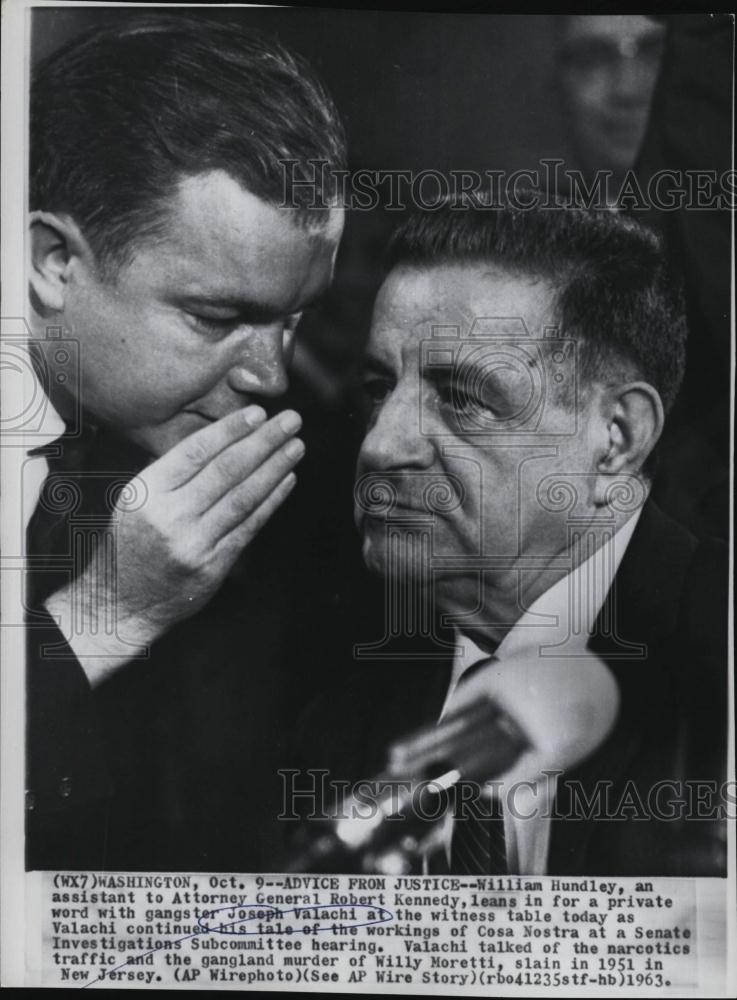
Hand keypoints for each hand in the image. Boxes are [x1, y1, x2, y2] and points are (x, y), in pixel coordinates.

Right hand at [45, 405, 303, 684]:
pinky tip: (287, 480)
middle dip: (263, 441)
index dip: (230, 430)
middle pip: (226, 470)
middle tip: (291, 420)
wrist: (121, 602)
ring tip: (295, 446)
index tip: (258, 412)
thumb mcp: (136, 500)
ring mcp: (193, 543)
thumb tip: (225, 437)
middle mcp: (169, 516)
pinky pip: (249, 526)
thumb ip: (173, 472)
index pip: (195, 452)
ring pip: (243, 497)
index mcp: (147, 492)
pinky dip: (272, 501)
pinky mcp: (213, 566)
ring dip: (275, 468)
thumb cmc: (131, 543)